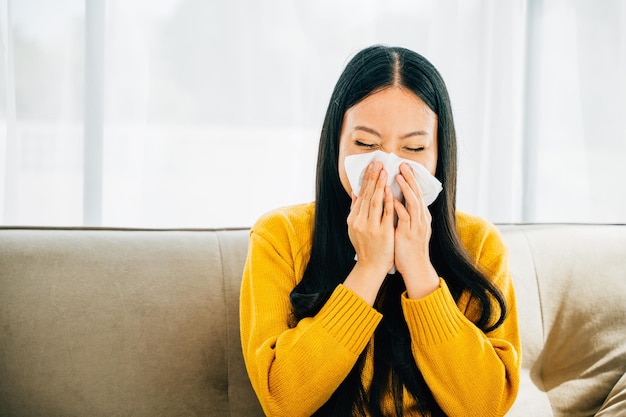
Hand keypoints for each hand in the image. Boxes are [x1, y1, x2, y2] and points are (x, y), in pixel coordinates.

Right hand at [344, 161, 394, 304]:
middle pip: (368, 195)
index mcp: (353, 219)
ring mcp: (371, 227)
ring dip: (380, 185)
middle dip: (373, 178)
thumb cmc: (366, 246)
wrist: (371, 266)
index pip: (361, 195)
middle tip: (378, 163)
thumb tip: (355, 193)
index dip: (367, 180)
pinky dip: (388, 201)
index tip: (372, 167)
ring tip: (384, 172)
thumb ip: (355, 210)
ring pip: (376, 202)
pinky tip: (390, 190)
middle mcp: (360, 221)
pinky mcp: (382, 232)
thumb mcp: (355, 228)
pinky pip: (386, 213)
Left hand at [394, 163, 438, 298]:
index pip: (417, 193)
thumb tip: (395, 200)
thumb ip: (403, 213)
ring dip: (406, 188)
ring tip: (398, 176)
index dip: (411, 180)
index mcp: (421, 216)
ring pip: (413, 202)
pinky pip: (405, 217)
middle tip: (403, 165)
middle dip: (410, 178)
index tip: (405, 167)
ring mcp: (417, 226)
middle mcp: (422, 219)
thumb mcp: (408, 227)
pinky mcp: (409, 233)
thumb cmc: (408, 247)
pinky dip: (399, 206)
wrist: (414, 267)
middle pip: (417, 194)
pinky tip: (392, 198)